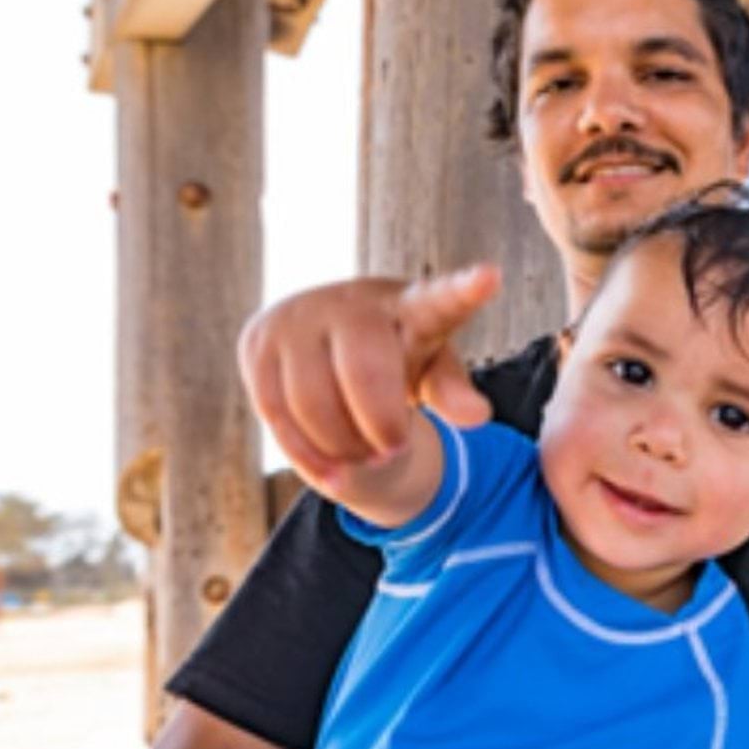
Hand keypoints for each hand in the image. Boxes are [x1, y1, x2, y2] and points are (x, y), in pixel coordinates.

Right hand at [238, 266, 501, 487]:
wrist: (324, 339)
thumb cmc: (395, 354)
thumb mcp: (432, 370)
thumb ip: (452, 390)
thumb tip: (478, 416)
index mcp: (410, 304)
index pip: (440, 300)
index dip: (465, 290)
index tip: (490, 278)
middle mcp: (351, 301)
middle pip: (364, 370)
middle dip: (380, 424)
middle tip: (394, 449)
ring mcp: (299, 316)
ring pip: (311, 399)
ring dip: (341, 446)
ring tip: (363, 456)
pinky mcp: (258, 342)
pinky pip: (273, 411)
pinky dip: (305, 453)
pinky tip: (331, 471)